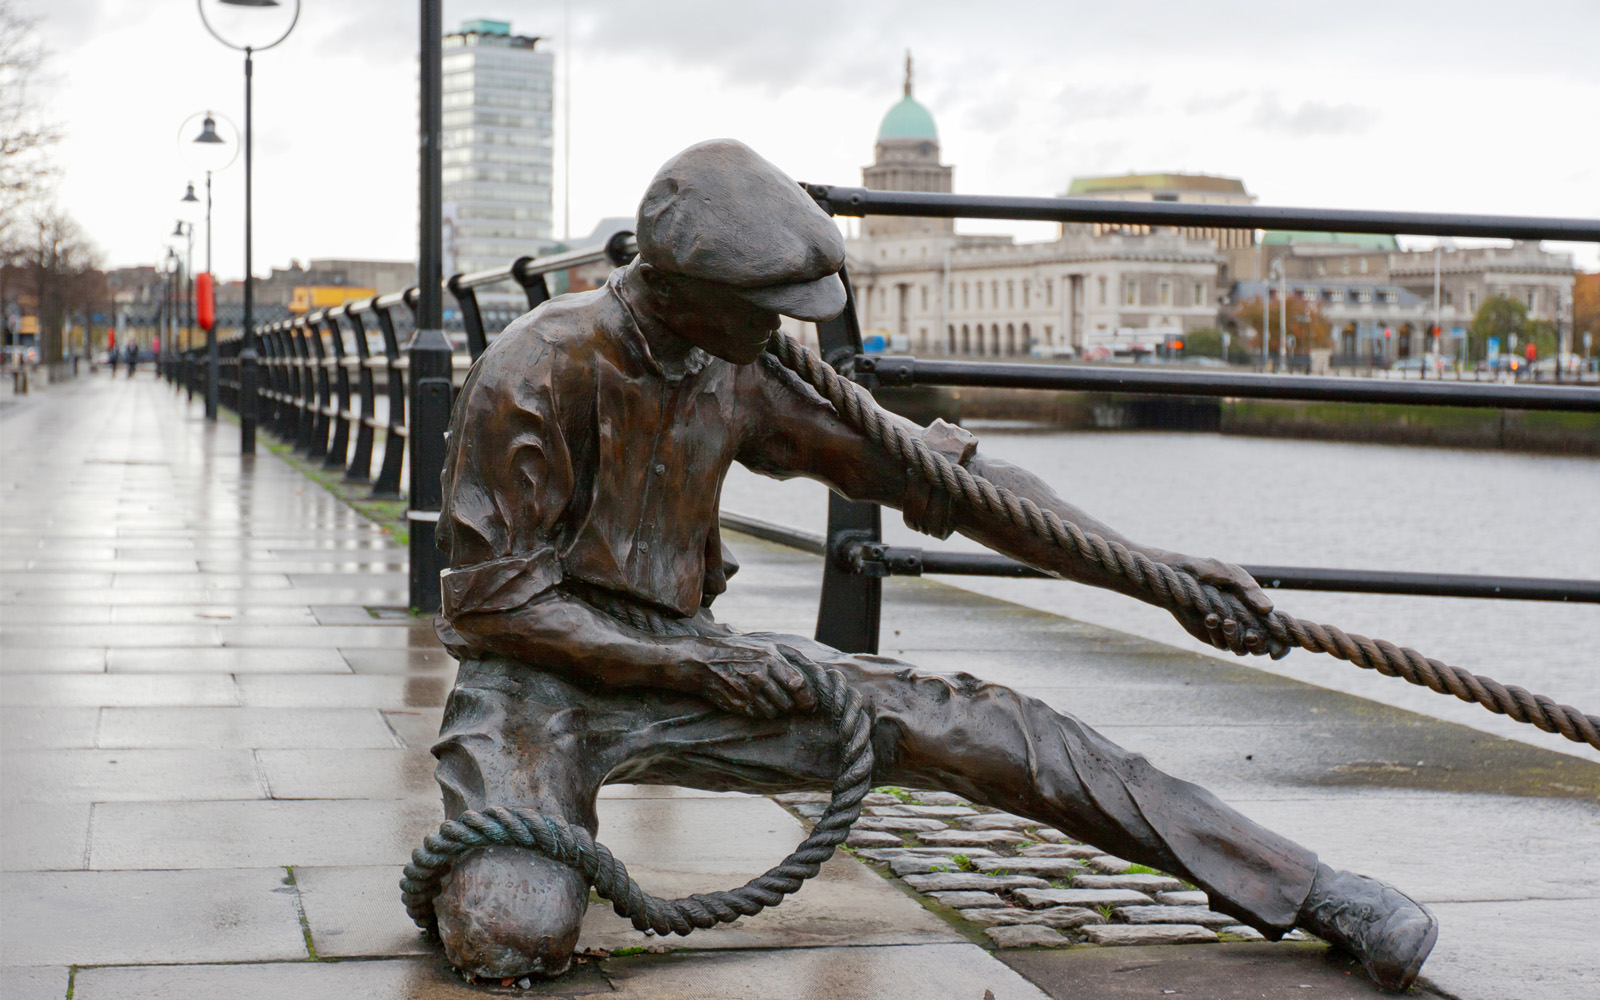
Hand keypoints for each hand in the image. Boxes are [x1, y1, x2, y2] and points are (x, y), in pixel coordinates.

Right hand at [689, 638, 818, 717]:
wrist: (701, 661)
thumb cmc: (736, 652)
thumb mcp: (763, 647)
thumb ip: (786, 659)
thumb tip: (811, 674)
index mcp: (770, 659)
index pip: (799, 685)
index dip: (807, 698)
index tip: (809, 705)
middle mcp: (760, 675)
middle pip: (788, 703)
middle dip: (790, 706)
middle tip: (786, 703)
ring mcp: (748, 691)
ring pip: (774, 713)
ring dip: (773, 710)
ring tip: (764, 698)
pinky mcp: (738, 704)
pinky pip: (758, 716)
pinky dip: (758, 712)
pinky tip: (750, 700)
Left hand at [1158, 553, 1288, 659]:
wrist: (1181, 574)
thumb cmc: (1212, 572)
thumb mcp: (1232, 576)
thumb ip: (1250, 591)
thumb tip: (1268, 609)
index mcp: (1257, 612)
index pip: (1276, 634)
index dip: (1282, 645)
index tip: (1281, 645)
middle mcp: (1245, 626)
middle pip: (1259, 647)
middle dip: (1259, 645)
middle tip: (1252, 634)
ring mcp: (1228, 633)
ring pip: (1239, 648)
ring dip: (1235, 638)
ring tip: (1228, 622)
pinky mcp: (1210, 635)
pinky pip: (1218, 642)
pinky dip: (1216, 632)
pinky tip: (1210, 617)